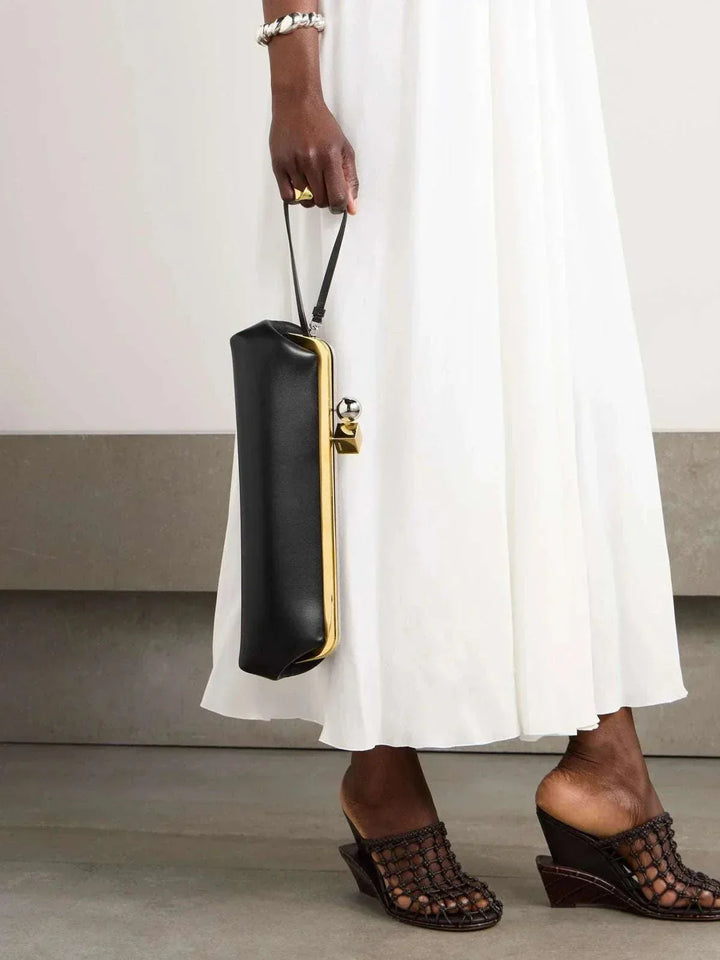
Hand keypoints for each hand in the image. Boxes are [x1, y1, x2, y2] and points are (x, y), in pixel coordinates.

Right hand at [270, 92, 358, 214]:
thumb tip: (351, 207)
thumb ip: (350, 179)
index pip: (337, 197)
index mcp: (330, 157)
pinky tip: (299, 186)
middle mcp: (311, 161)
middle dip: (325, 200)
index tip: (338, 204)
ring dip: (310, 197)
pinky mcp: (278, 165)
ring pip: (304, 200)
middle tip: (324, 187)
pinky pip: (287, 197)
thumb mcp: (343, 148)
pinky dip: (295, 198)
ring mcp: (293, 164)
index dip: (340, 206)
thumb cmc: (321, 125)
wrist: (297, 103)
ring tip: (311, 182)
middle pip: (321, 201)